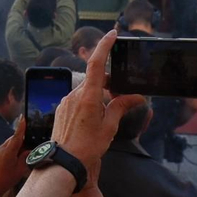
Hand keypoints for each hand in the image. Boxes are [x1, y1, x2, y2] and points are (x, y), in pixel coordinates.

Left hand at [0, 116, 29, 195]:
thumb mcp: (19, 170)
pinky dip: (11, 150)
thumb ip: (25, 158)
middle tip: (30, 143)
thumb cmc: (5, 179)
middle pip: (13, 139)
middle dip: (21, 139)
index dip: (21, 126)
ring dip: (16, 145)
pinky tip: (14, 158)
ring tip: (23, 153)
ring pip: (8, 144)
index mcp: (9, 150)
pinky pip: (4, 149)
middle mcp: (1, 148)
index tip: (23, 117)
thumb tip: (28, 151)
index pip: (17, 135)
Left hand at [50, 30, 144, 168]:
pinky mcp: (61, 109)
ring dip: (97, 94)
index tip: (112, 34)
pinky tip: (93, 118)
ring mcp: (65, 101)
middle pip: (93, 78)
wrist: (64, 162)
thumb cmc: (87, 146)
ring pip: (85, 90)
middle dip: (107, 81)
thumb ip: (121, 107)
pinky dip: (87, 101)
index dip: (104, 46)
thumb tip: (136, 97)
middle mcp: (74, 94)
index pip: (96, 63)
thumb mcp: (109, 126)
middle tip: (120, 93)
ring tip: (107, 111)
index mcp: (87, 96)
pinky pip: (76, 99)